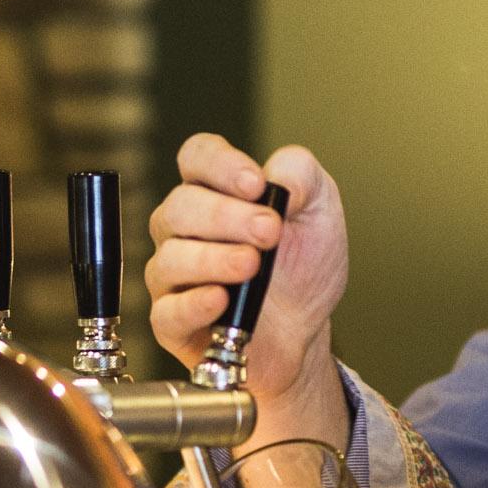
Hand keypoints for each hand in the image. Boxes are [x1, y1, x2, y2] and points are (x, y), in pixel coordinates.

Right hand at [145, 134, 348, 442]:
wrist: (305, 330)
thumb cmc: (303, 267)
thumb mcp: (319, 210)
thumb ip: (301, 174)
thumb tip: (277, 171)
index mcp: (214, 191)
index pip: (197, 157)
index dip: (220, 165)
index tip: (256, 185)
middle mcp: (184, 228)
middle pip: (181, 206)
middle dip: (227, 216)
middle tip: (270, 231)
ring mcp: (173, 274)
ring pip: (172, 257)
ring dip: (214, 259)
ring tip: (253, 265)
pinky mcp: (171, 321)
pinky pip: (167, 311)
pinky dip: (194, 303)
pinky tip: (222, 299)